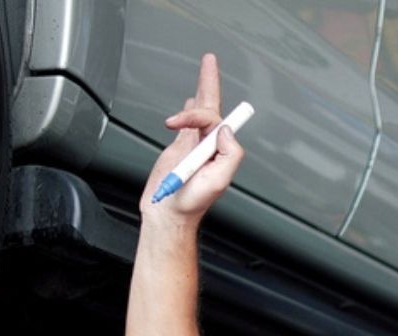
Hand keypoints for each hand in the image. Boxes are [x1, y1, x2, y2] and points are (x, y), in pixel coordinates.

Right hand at [138, 53, 245, 227]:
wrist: (168, 213)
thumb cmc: (192, 203)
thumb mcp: (219, 181)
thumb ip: (230, 154)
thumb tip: (226, 130)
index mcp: (220, 150)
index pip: (217, 120)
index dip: (204, 114)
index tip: (189, 122)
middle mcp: (208, 145)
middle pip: (210, 107)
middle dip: (209, 82)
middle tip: (210, 60)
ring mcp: (192, 145)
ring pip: (198, 111)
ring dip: (200, 91)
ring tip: (206, 69)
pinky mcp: (178, 149)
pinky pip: (185, 124)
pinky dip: (187, 111)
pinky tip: (189, 104)